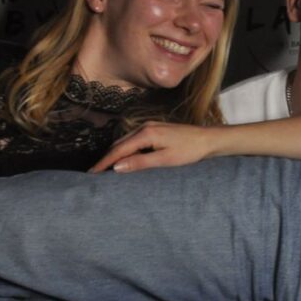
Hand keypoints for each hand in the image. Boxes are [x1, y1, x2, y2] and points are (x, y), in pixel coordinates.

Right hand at [89, 121, 218, 173]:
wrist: (208, 139)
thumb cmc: (189, 151)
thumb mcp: (164, 160)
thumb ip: (140, 163)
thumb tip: (117, 168)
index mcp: (146, 133)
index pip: (118, 150)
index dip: (104, 162)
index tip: (92, 174)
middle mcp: (145, 127)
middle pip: (119, 144)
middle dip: (106, 158)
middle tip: (94, 174)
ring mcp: (150, 126)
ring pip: (125, 141)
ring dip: (115, 154)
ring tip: (105, 169)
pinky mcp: (155, 129)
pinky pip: (133, 140)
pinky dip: (125, 150)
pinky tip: (124, 159)